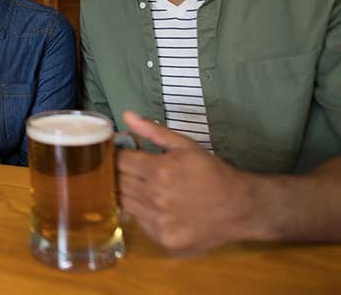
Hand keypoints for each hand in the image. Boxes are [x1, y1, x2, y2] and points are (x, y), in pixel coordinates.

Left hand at [117, 111, 254, 251]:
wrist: (240, 207)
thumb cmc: (212, 172)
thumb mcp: (186, 146)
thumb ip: (154, 131)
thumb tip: (126, 115)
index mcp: (159, 170)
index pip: (119, 161)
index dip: (116, 155)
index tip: (119, 154)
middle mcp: (154, 197)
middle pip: (117, 182)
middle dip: (119, 173)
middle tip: (130, 170)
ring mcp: (157, 221)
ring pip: (123, 202)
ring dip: (127, 193)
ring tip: (143, 187)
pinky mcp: (162, 239)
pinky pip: (139, 221)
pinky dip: (141, 212)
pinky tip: (156, 206)